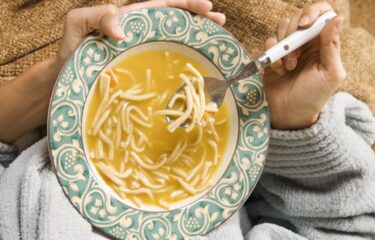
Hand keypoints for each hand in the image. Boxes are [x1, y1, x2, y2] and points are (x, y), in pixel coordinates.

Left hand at [57, 0, 225, 64]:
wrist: (67, 79)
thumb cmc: (72, 52)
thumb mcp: (77, 25)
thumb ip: (96, 16)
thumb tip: (124, 31)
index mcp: (133, 19)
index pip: (163, 6)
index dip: (185, 5)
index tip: (206, 6)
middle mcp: (143, 34)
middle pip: (176, 21)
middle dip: (200, 18)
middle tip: (220, 21)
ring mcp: (146, 53)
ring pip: (176, 41)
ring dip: (197, 39)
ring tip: (217, 39)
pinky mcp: (145, 71)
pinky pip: (168, 63)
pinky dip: (185, 63)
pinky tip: (199, 68)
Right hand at [263, 1, 345, 129]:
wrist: (289, 115)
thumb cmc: (313, 97)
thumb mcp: (330, 74)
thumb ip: (332, 46)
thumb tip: (336, 19)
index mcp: (325, 42)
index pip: (322, 13)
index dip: (313, 12)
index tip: (304, 26)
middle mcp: (308, 41)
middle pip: (299, 16)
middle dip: (295, 33)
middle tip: (296, 55)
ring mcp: (289, 47)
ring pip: (283, 25)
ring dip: (284, 44)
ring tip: (290, 66)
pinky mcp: (273, 54)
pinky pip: (270, 42)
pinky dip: (273, 55)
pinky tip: (280, 71)